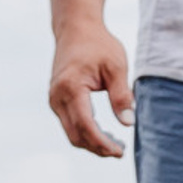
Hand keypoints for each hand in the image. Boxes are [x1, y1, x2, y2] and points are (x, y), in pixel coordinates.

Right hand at [48, 17, 132, 159]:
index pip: (86, 125)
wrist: (76, 30)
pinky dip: (85, 132)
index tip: (120, 151)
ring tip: (115, 145)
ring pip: (70, 132)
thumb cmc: (99, 45)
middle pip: (75, 135)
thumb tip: (128, 123)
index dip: (102, 142)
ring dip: (91, 142)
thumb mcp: (116, 67)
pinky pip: (69, 123)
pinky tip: (104, 133)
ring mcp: (54, 100)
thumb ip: (122, 95)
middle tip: (120, 152)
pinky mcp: (56, 100)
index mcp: (71, 88)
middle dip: (97, 147)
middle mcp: (57, 97)